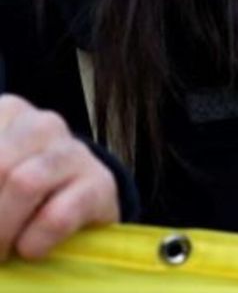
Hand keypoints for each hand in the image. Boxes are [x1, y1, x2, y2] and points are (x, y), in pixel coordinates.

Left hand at [0, 94, 119, 259]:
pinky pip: (57, 217)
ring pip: (25, 183)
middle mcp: (42, 123)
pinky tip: (30, 249)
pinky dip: (35, 241)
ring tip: (1, 251)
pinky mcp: (101, 185)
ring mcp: (75, 151)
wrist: (79, 201)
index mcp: (7, 112)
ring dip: (3, 230)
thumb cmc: (13, 192)